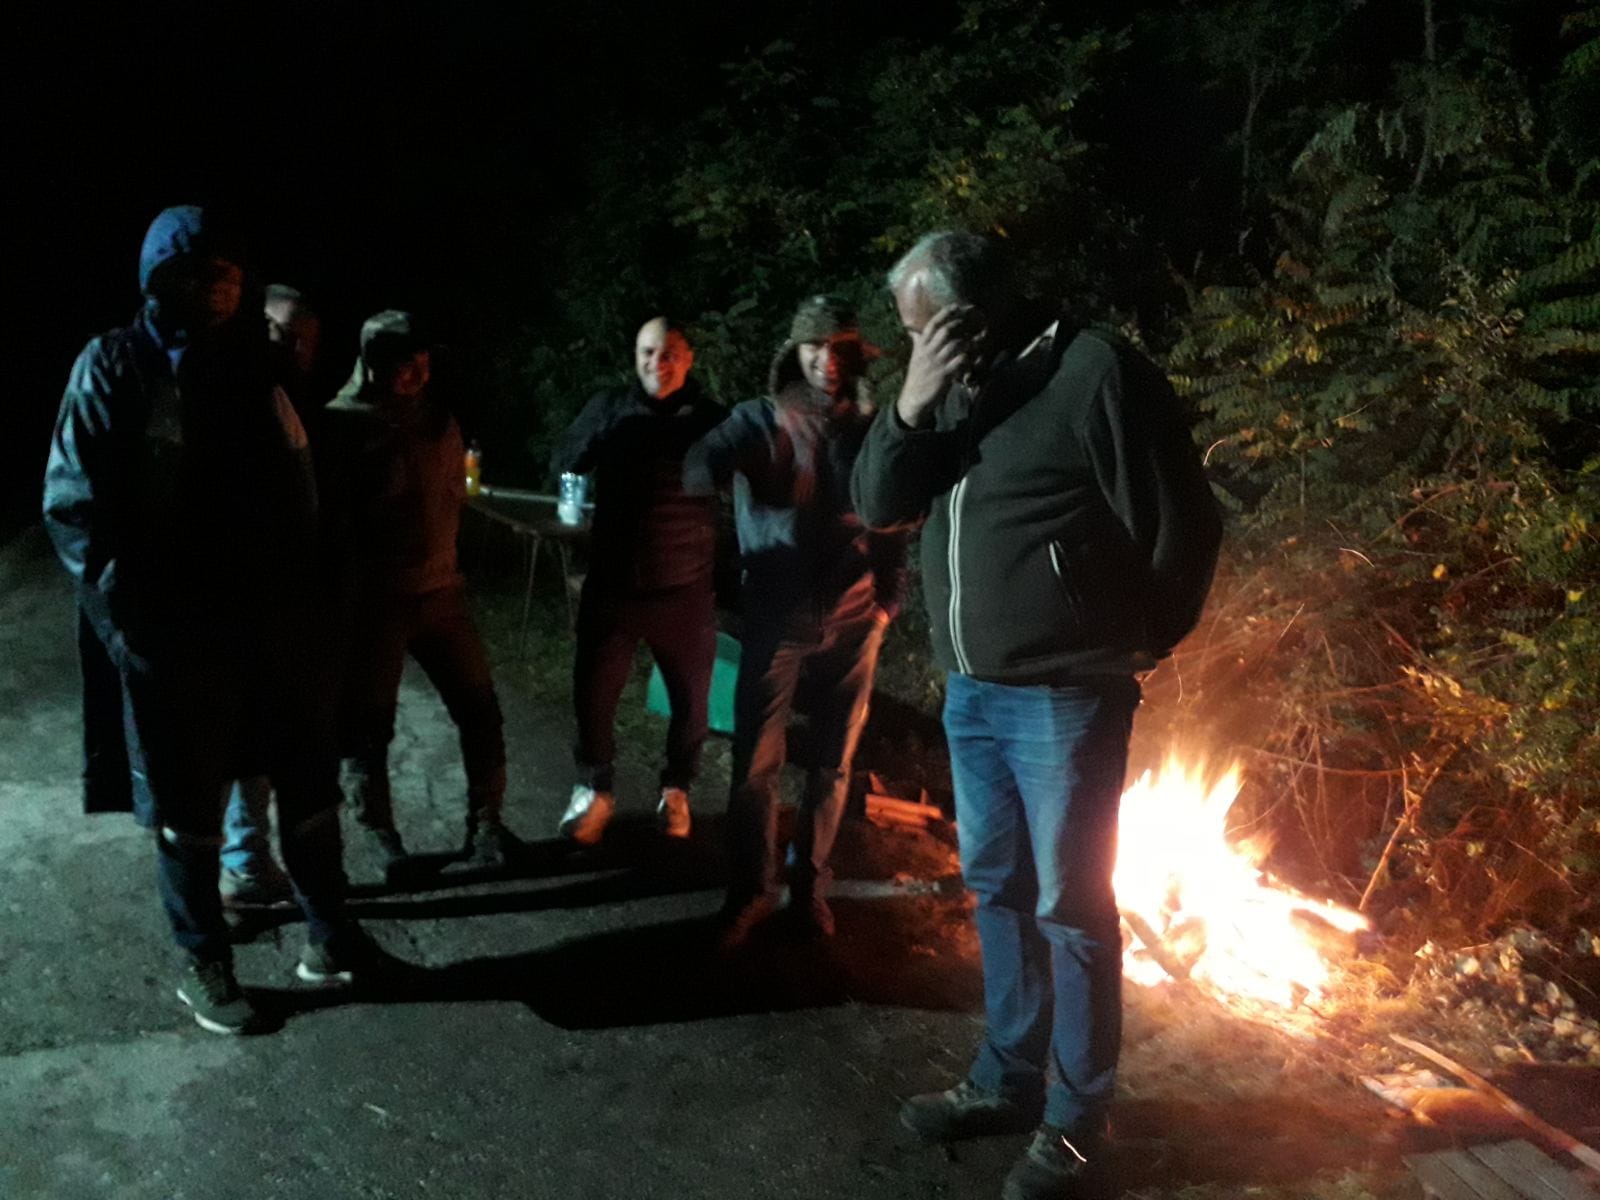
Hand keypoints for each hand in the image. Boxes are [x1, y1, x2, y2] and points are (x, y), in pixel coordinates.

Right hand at [896, 305, 981, 427]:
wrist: (913, 399)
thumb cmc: (917, 376)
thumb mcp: (915, 356)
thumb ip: (917, 342)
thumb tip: (913, 331)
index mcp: (921, 345)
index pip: (933, 324)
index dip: (945, 313)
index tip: (957, 306)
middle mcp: (928, 351)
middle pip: (946, 330)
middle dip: (961, 323)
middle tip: (973, 319)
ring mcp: (937, 363)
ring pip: (956, 344)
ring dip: (969, 341)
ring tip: (979, 339)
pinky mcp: (944, 375)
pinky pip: (960, 362)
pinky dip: (969, 358)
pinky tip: (974, 359)